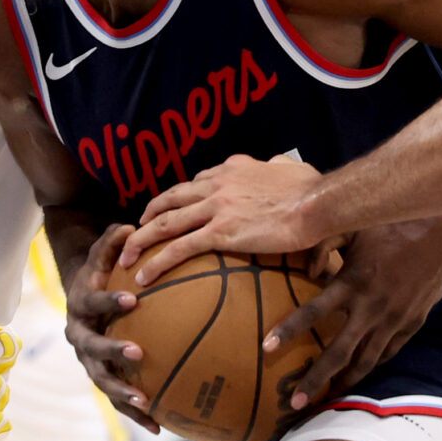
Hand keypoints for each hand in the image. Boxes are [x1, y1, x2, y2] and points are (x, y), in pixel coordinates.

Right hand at [64, 223, 154, 424]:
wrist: (81, 299)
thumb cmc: (100, 272)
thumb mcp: (100, 255)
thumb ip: (111, 242)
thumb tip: (132, 226)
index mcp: (79, 305)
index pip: (93, 302)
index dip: (109, 301)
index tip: (133, 300)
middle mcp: (78, 336)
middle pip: (92, 348)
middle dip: (113, 353)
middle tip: (138, 354)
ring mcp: (88, 361)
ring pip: (102, 381)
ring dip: (122, 394)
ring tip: (146, 403)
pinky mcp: (101, 378)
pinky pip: (118, 398)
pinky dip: (136, 413)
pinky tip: (161, 427)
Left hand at [122, 154, 333, 281]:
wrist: (315, 203)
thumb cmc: (312, 191)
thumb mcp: (293, 169)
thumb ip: (281, 167)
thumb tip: (283, 164)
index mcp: (233, 170)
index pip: (197, 182)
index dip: (180, 196)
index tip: (172, 208)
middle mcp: (218, 184)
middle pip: (171, 198)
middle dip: (149, 214)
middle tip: (136, 229)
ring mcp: (215, 207)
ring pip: (165, 223)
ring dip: (140, 240)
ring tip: (126, 257)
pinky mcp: (220, 232)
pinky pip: (178, 248)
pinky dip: (157, 262)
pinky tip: (144, 276)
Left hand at [266, 216, 441, 412]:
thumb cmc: (394, 223)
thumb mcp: (354, 225)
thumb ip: (323, 245)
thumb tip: (306, 271)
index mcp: (353, 281)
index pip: (313, 311)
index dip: (289, 330)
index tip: (267, 348)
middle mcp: (371, 306)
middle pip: (338, 352)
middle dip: (315, 379)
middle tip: (295, 402)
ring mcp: (394, 318)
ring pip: (366, 360)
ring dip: (345, 381)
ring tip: (328, 398)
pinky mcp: (413, 323)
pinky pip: (389, 352)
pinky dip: (373, 365)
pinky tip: (360, 375)